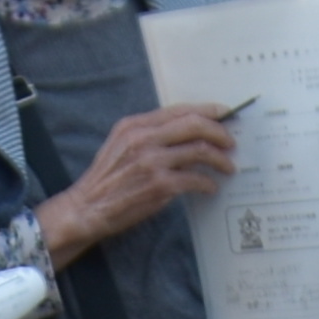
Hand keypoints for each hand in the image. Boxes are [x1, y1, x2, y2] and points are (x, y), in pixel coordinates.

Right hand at [38, 105, 235, 254]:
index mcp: (135, 125)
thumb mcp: (121, 144)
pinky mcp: (159, 186)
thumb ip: (149, 134)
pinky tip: (210, 187)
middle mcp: (144, 139)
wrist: (87, 208)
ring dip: (220, 159)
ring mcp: (152, 162)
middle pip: (195, 125)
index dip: (207, 110)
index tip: (225, 114)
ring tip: (227, 167)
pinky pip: (195, 179)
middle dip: (220, 132)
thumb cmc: (107, 179)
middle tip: (231, 142)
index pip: (179, 110)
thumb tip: (186, 131)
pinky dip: (208, 183)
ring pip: (200, 150)